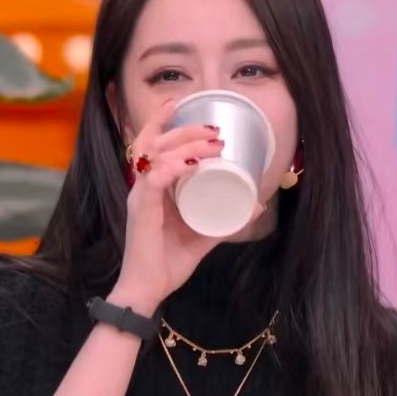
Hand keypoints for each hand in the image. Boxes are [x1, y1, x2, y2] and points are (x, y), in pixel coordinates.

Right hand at [109, 100, 265, 315]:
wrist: (148, 290)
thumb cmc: (168, 262)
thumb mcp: (204, 236)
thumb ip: (226, 219)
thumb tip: (256, 203)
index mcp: (152, 188)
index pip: (151, 144)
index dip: (163, 122)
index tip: (181, 105)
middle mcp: (142, 187)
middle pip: (155, 142)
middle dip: (184, 130)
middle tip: (213, 130)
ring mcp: (140, 197)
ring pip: (155, 155)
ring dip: (184, 144)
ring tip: (211, 144)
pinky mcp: (141, 210)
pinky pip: (153, 180)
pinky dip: (172, 168)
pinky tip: (191, 163)